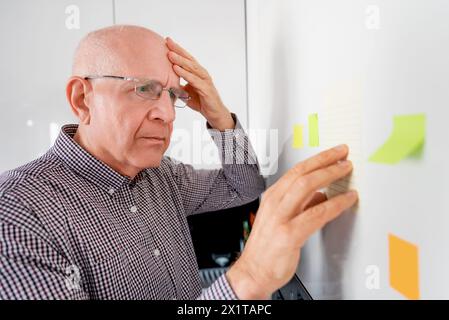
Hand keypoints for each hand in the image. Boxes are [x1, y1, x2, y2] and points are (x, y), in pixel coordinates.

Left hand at [166, 37, 233, 130]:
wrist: (214, 113)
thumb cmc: (201, 101)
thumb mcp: (186, 92)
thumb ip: (178, 85)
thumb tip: (165, 82)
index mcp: (197, 73)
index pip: (186, 58)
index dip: (177, 49)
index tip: (167, 41)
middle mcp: (201, 74)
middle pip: (189, 59)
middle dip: (178, 50)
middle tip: (167, 42)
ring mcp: (204, 80)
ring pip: (191, 68)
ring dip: (180, 60)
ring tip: (170, 54)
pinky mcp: (206, 89)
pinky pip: (194, 80)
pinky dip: (185, 74)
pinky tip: (176, 69)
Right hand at [226, 144, 357, 298]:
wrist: (253, 272)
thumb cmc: (266, 248)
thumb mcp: (281, 219)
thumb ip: (301, 205)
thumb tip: (321, 194)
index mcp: (272, 198)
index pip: (296, 171)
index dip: (317, 159)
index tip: (333, 154)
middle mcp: (274, 204)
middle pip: (302, 173)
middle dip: (325, 161)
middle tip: (343, 154)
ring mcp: (280, 218)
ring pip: (307, 186)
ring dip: (330, 175)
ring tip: (346, 170)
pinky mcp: (289, 235)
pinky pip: (316, 214)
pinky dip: (335, 204)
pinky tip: (346, 200)